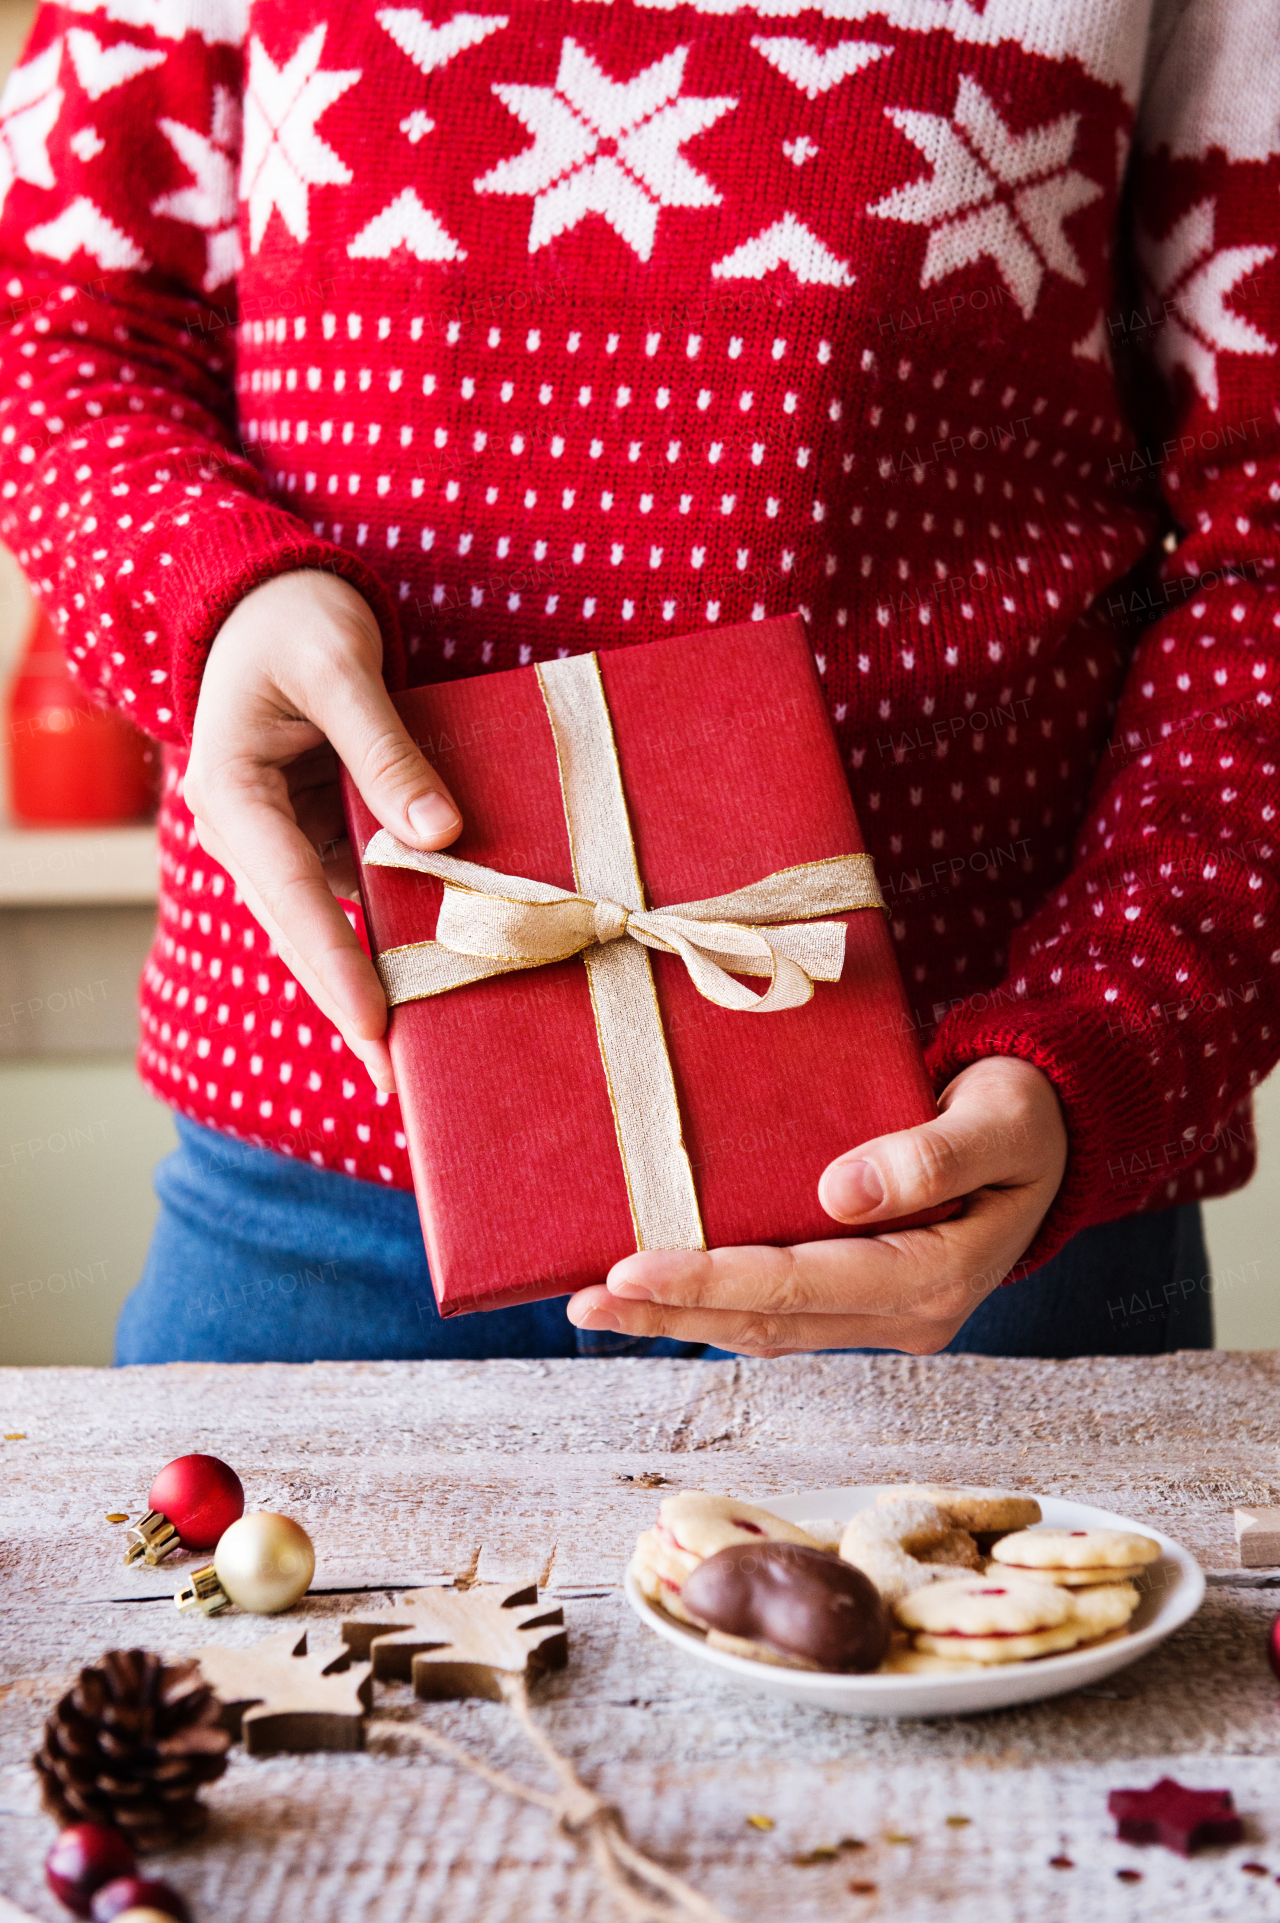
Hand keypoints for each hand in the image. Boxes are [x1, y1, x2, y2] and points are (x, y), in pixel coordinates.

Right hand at [183, 569, 462, 1092]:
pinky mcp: (321, 831)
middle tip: (400, 1081)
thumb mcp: (339, 665)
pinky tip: (440, 971)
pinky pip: (357, 891)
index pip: (289, 896)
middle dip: (352, 1005)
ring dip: (375, 978)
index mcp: (233, 795)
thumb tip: (439, 838)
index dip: (335, 965)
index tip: (378, 1026)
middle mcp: (252, 830)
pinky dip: (394, 930)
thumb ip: (384, 749)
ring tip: (424, 1052)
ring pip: (332, 923)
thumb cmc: (294, 615)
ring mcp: (285, 837)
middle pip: (305, 934)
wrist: (267, 592)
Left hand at [567, 1055, 1067, 1354]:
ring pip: (765, 1328)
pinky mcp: (866, 1297)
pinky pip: (779, 1311)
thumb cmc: (1025, 1113)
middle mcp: (906, 1313)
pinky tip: (659, 1294)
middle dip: (670, 1313)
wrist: (1054, 1130)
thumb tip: (839, 1194)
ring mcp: (885, 1314)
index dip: (709, 1279)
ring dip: (680, 1319)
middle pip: (767, 1323)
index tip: (628, 1270)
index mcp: (937, 1276)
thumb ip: (929, 1154)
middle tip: (584, 1301)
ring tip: (594, 1305)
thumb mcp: (999, 1119)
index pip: (800, 1286)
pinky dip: (713, 1304)